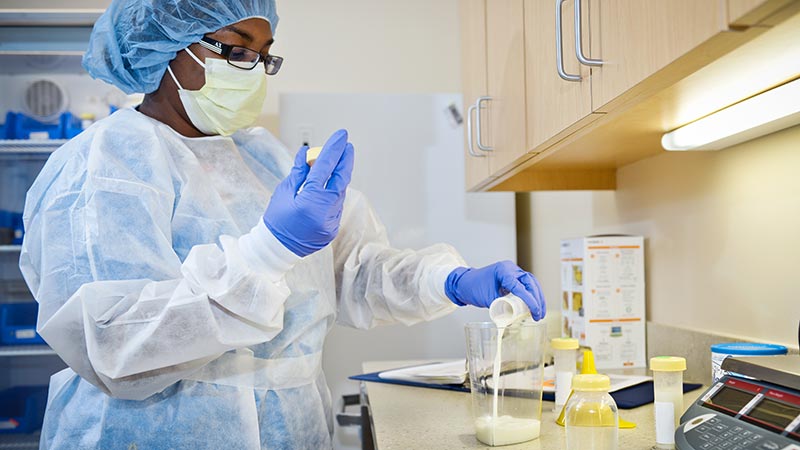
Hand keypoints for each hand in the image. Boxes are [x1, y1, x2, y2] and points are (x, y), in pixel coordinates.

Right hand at [263, 129, 354, 256]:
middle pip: (341, 180)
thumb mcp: (284, 192)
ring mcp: (331, 221)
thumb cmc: (276, 220)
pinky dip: (334, 192)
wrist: (277, 249)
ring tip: (337, 162)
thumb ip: (299, 172)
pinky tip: (331, 184)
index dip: (334, 150)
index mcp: (310, 201)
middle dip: (345, 160)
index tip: (341, 136)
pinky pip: (337, 204)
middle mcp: (325, 212)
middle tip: (347, 145)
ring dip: (340, 176)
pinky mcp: (333, 227)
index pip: (326, 168)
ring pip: (340, 192)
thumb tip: (308, 154)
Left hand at [445, 261, 545, 320]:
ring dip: (537, 297)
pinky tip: (534, 306)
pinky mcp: (512, 277)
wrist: (464, 283)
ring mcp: (512, 272)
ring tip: (540, 312)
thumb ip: (502, 307)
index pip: (521, 286)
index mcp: (504, 271)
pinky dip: (531, 295)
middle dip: (537, 299)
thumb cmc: (472, 288)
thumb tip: (515, 319)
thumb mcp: (488, 299)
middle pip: (531, 282)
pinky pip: (525, 285)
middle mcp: (510, 269)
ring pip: (531, 283)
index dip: (530, 300)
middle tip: (539, 314)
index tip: (535, 312)